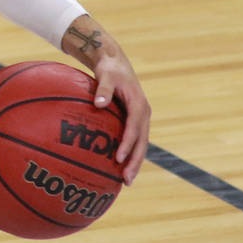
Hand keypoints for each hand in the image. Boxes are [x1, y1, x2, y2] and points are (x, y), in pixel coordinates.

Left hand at [91, 52, 150, 184]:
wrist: (116, 63)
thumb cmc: (109, 69)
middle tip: (127, 180)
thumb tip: (99, 103)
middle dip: (135, 162)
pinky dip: (130, 153)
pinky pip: (134, 140)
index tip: (118, 158)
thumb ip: (103, 89)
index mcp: (139, 105)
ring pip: (141, 144)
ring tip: (126, 180)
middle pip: (142, 142)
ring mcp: (141, 118)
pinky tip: (120, 166)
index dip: (128, 144)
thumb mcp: (106, 75)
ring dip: (135, 162)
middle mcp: (143, 114)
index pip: (135, 129)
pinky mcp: (135, 120)